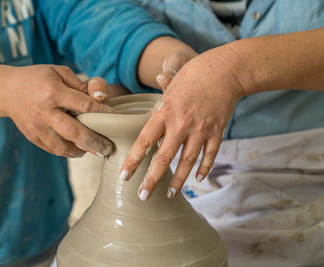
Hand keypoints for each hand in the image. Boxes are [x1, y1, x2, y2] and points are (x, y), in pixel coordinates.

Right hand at [1, 65, 115, 157]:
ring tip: (95, 152)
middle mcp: (43, 111)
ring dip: (81, 151)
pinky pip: (53, 149)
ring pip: (62, 146)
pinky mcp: (32, 136)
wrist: (5, 90)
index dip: (102, 113)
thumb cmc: (38, 78)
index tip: (115, 119)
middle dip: (94, 142)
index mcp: (53, 91)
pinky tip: (79, 150)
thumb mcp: (59, 72)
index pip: (84, 105)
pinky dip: (68, 152)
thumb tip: (100, 97)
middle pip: (74, 132)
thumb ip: (81, 84)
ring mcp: (36, 126)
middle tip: (108, 148)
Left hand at [120, 48, 244, 200]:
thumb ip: (161, 96)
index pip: (144, 141)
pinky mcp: (217, 131)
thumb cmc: (194, 73)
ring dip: (179, 180)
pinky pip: (210, 155)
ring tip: (170, 194)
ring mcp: (200, 129)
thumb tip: (153, 95)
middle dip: (151, 180)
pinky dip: (204, 168)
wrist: (226, 69)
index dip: (132, 161)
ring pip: (187, 162)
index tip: (124, 176)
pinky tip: (198, 178)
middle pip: (163, 158)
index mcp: (164, 112)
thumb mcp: (172, 82)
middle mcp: (180, 124)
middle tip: (143, 196)